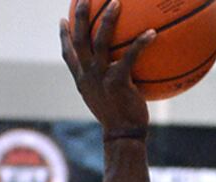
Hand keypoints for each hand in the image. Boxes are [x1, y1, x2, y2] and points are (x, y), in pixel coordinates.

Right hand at [60, 0, 154, 133]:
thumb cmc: (120, 119)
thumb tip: (122, 75)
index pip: (68, 53)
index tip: (63, 19)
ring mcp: (101, 76)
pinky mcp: (118, 81)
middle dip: (80, 15)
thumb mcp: (107, 100)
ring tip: (116, 3)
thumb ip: (108, 84)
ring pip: (100, 40)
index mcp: (82, 79)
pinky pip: (129, 56)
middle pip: (79, 38)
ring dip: (107, 19)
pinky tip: (152, 33)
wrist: (123, 135)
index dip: (64, 35)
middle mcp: (87, 74)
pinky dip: (141, 43)